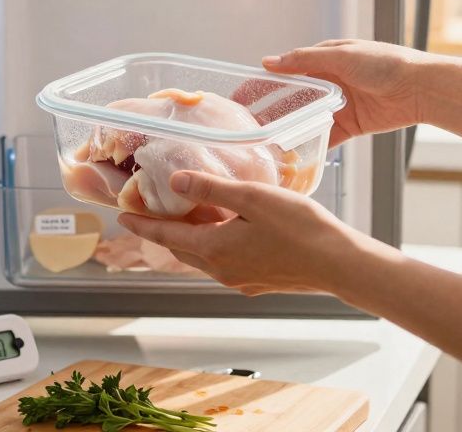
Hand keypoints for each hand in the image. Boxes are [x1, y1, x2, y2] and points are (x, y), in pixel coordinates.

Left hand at [117, 170, 368, 295]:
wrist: (340, 264)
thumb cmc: (300, 228)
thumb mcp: (252, 198)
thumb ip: (211, 189)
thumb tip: (174, 181)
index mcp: (215, 250)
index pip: (166, 237)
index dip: (142, 224)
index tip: (121, 215)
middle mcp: (222, 270)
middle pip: (182, 249)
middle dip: (163, 230)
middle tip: (150, 210)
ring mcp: (242, 278)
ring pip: (204, 255)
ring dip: (191, 236)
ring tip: (187, 212)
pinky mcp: (260, 280)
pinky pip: (225, 260)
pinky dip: (214, 242)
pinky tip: (227, 226)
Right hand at [262, 39, 432, 147]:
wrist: (420, 88)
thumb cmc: (384, 64)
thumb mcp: (340, 56)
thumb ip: (304, 61)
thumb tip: (269, 62)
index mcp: (324, 61)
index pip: (286, 73)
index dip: (264, 85)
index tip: (242, 96)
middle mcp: (329, 84)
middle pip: (293, 99)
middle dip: (271, 111)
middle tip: (248, 125)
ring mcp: (338, 106)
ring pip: (306, 120)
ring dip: (288, 130)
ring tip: (265, 143)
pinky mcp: (351, 127)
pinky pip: (326, 138)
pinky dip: (312, 146)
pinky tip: (294, 155)